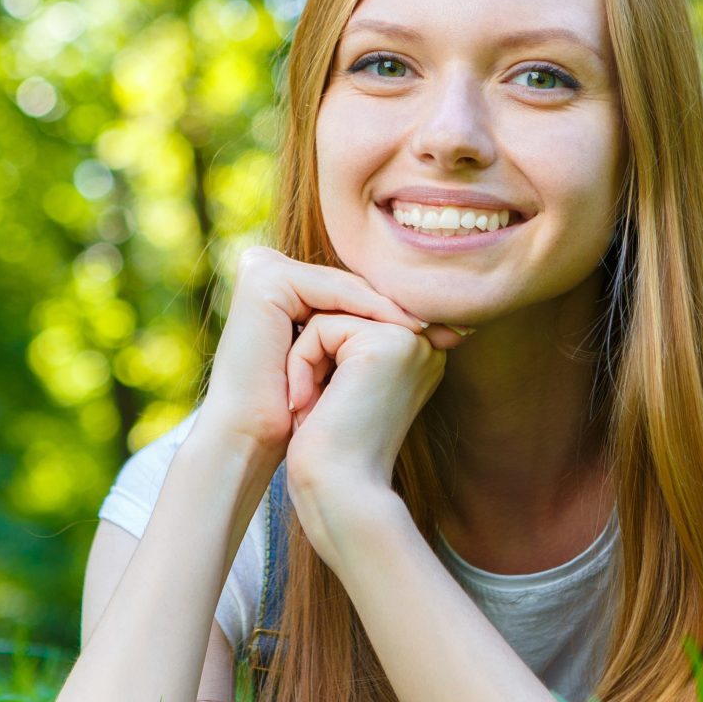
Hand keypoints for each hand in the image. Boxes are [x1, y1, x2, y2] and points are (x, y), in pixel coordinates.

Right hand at [193, 246, 435, 468]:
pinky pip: (331, 289)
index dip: (395, 313)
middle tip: (449, 328)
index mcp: (277, 282)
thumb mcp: (341, 360)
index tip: (449, 332)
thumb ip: (370, 329)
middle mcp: (264, 267)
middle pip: (348, 287)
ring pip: (344, 288)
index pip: (349, 293)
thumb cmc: (297, 407)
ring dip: (390, 310)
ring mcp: (261, 268)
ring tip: (429, 331)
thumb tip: (449, 326)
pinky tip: (404, 326)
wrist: (253, 434)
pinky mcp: (264, 278)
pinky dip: (370, 308)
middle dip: (397, 310)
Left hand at [282, 311, 448, 499]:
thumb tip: (320, 308)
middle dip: (314, 356)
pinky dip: (301, 364)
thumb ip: (346, 348)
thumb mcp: (345, 387)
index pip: (352, 321)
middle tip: (311, 405)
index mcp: (419, 355)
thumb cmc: (333, 449)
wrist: (339, 490)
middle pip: (341, 314)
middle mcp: (423, 344)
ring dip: (304, 362)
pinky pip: (321, 326)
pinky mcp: (384, 344)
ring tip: (310, 406)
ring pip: (329, 317)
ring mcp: (409, 341)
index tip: (321, 405)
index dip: (323, 356)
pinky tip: (306, 403)